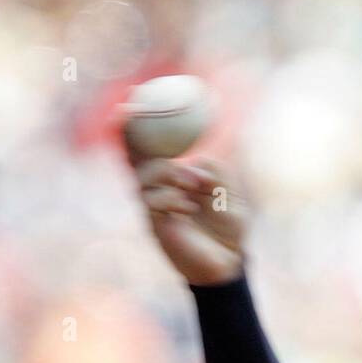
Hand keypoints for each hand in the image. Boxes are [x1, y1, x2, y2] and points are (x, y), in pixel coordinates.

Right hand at [123, 132, 249, 285]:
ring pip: (143, 179)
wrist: (228, 261)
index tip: (132, 102)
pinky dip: (170, 199)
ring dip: (168, 175)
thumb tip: (194, 165)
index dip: (137, 126)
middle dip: (143, 145)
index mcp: (176, 175)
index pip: (152, 146)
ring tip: (194, 187)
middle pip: (138, 159)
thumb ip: (215, 172)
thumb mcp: (229, 192)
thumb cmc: (228, 225)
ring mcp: (155, 206)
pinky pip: (152, 203)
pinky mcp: (156, 225)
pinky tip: (188, 208)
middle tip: (171, 154)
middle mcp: (160, 187)